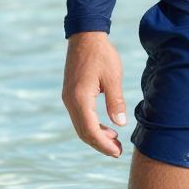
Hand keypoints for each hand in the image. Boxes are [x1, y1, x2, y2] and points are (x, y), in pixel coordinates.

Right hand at [61, 32, 127, 157]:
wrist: (85, 35)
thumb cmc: (101, 54)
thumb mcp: (113, 77)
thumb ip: (116, 101)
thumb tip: (120, 124)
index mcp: (80, 99)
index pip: (90, 131)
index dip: (104, 144)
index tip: (117, 152)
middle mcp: (70, 101)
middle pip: (83, 132)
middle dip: (100, 144)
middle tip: (118, 151)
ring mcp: (68, 98)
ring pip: (80, 125)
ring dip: (96, 135)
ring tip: (114, 140)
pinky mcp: (70, 94)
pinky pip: (80, 116)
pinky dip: (92, 124)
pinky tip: (106, 125)